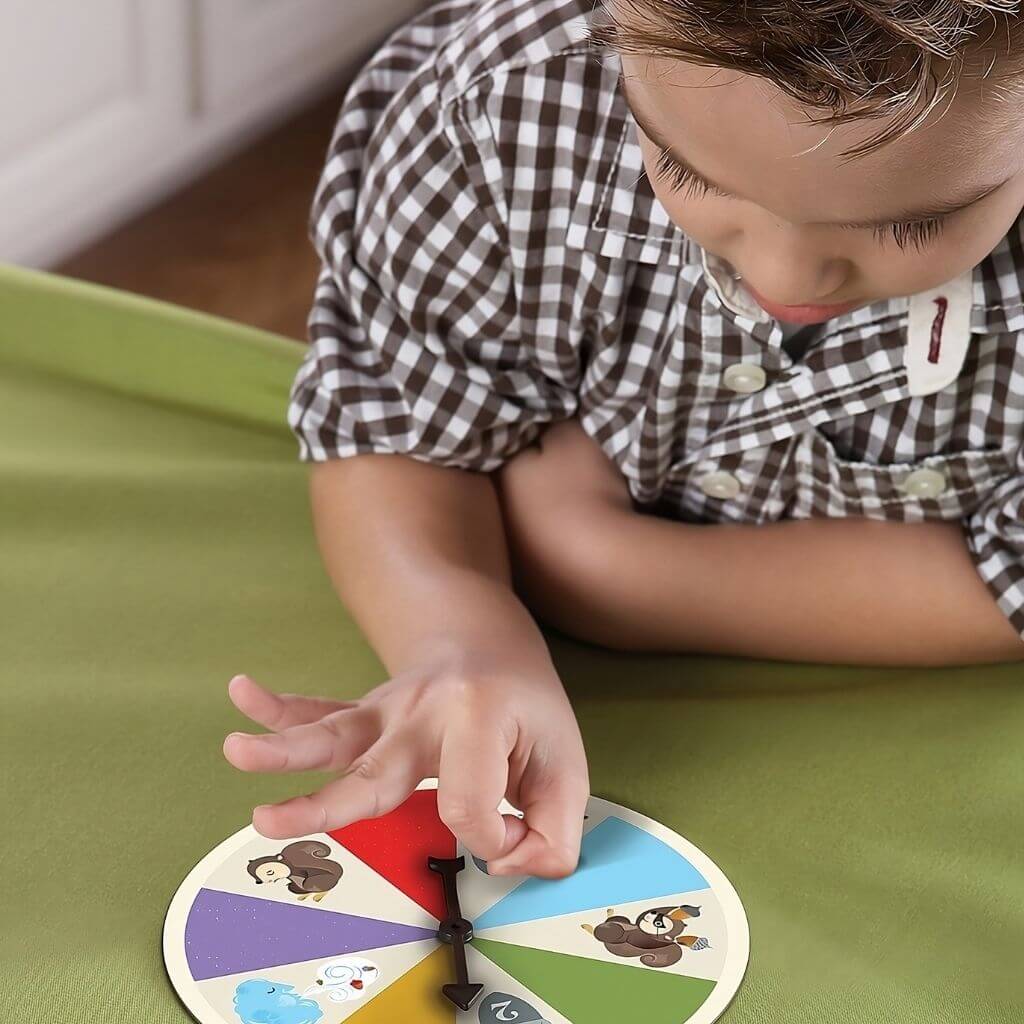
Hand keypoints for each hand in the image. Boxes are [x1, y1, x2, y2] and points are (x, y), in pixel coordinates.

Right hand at [222, 653, 588, 877]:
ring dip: (282, 747)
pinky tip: (243, 693)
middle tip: (266, 822)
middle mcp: (425, 711)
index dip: (493, 838)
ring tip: (237, 750)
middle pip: (376, 771)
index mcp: (479, 719)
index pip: (468, 808)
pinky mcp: (365, 713)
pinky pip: (320, 710)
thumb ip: (555, 833)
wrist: (488, 641)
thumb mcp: (567, 767)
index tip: (507, 832)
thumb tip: (504, 864)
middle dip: (324, 804)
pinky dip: (279, 708)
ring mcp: (388, 709)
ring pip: (333, 734)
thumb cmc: (529, 709)